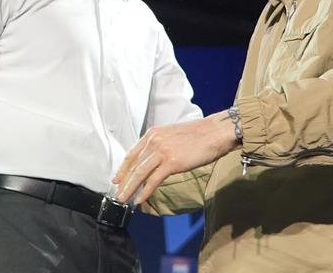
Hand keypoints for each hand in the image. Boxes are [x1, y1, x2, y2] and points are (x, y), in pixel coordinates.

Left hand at [113, 111, 239, 203]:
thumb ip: (160, 145)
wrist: (215, 132)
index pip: (132, 153)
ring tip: (123, 199)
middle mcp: (154, 140)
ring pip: (140, 173)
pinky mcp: (171, 162)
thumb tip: (153, 161)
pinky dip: (145, 191)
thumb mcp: (173, 135)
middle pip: (133, 164)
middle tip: (117, 193)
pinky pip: (153, 179)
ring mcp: (162, 151)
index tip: (117, 179)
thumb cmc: (199, 135)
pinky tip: (140, 199)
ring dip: (130, 188)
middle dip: (123, 181)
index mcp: (153, 133)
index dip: (123, 168)